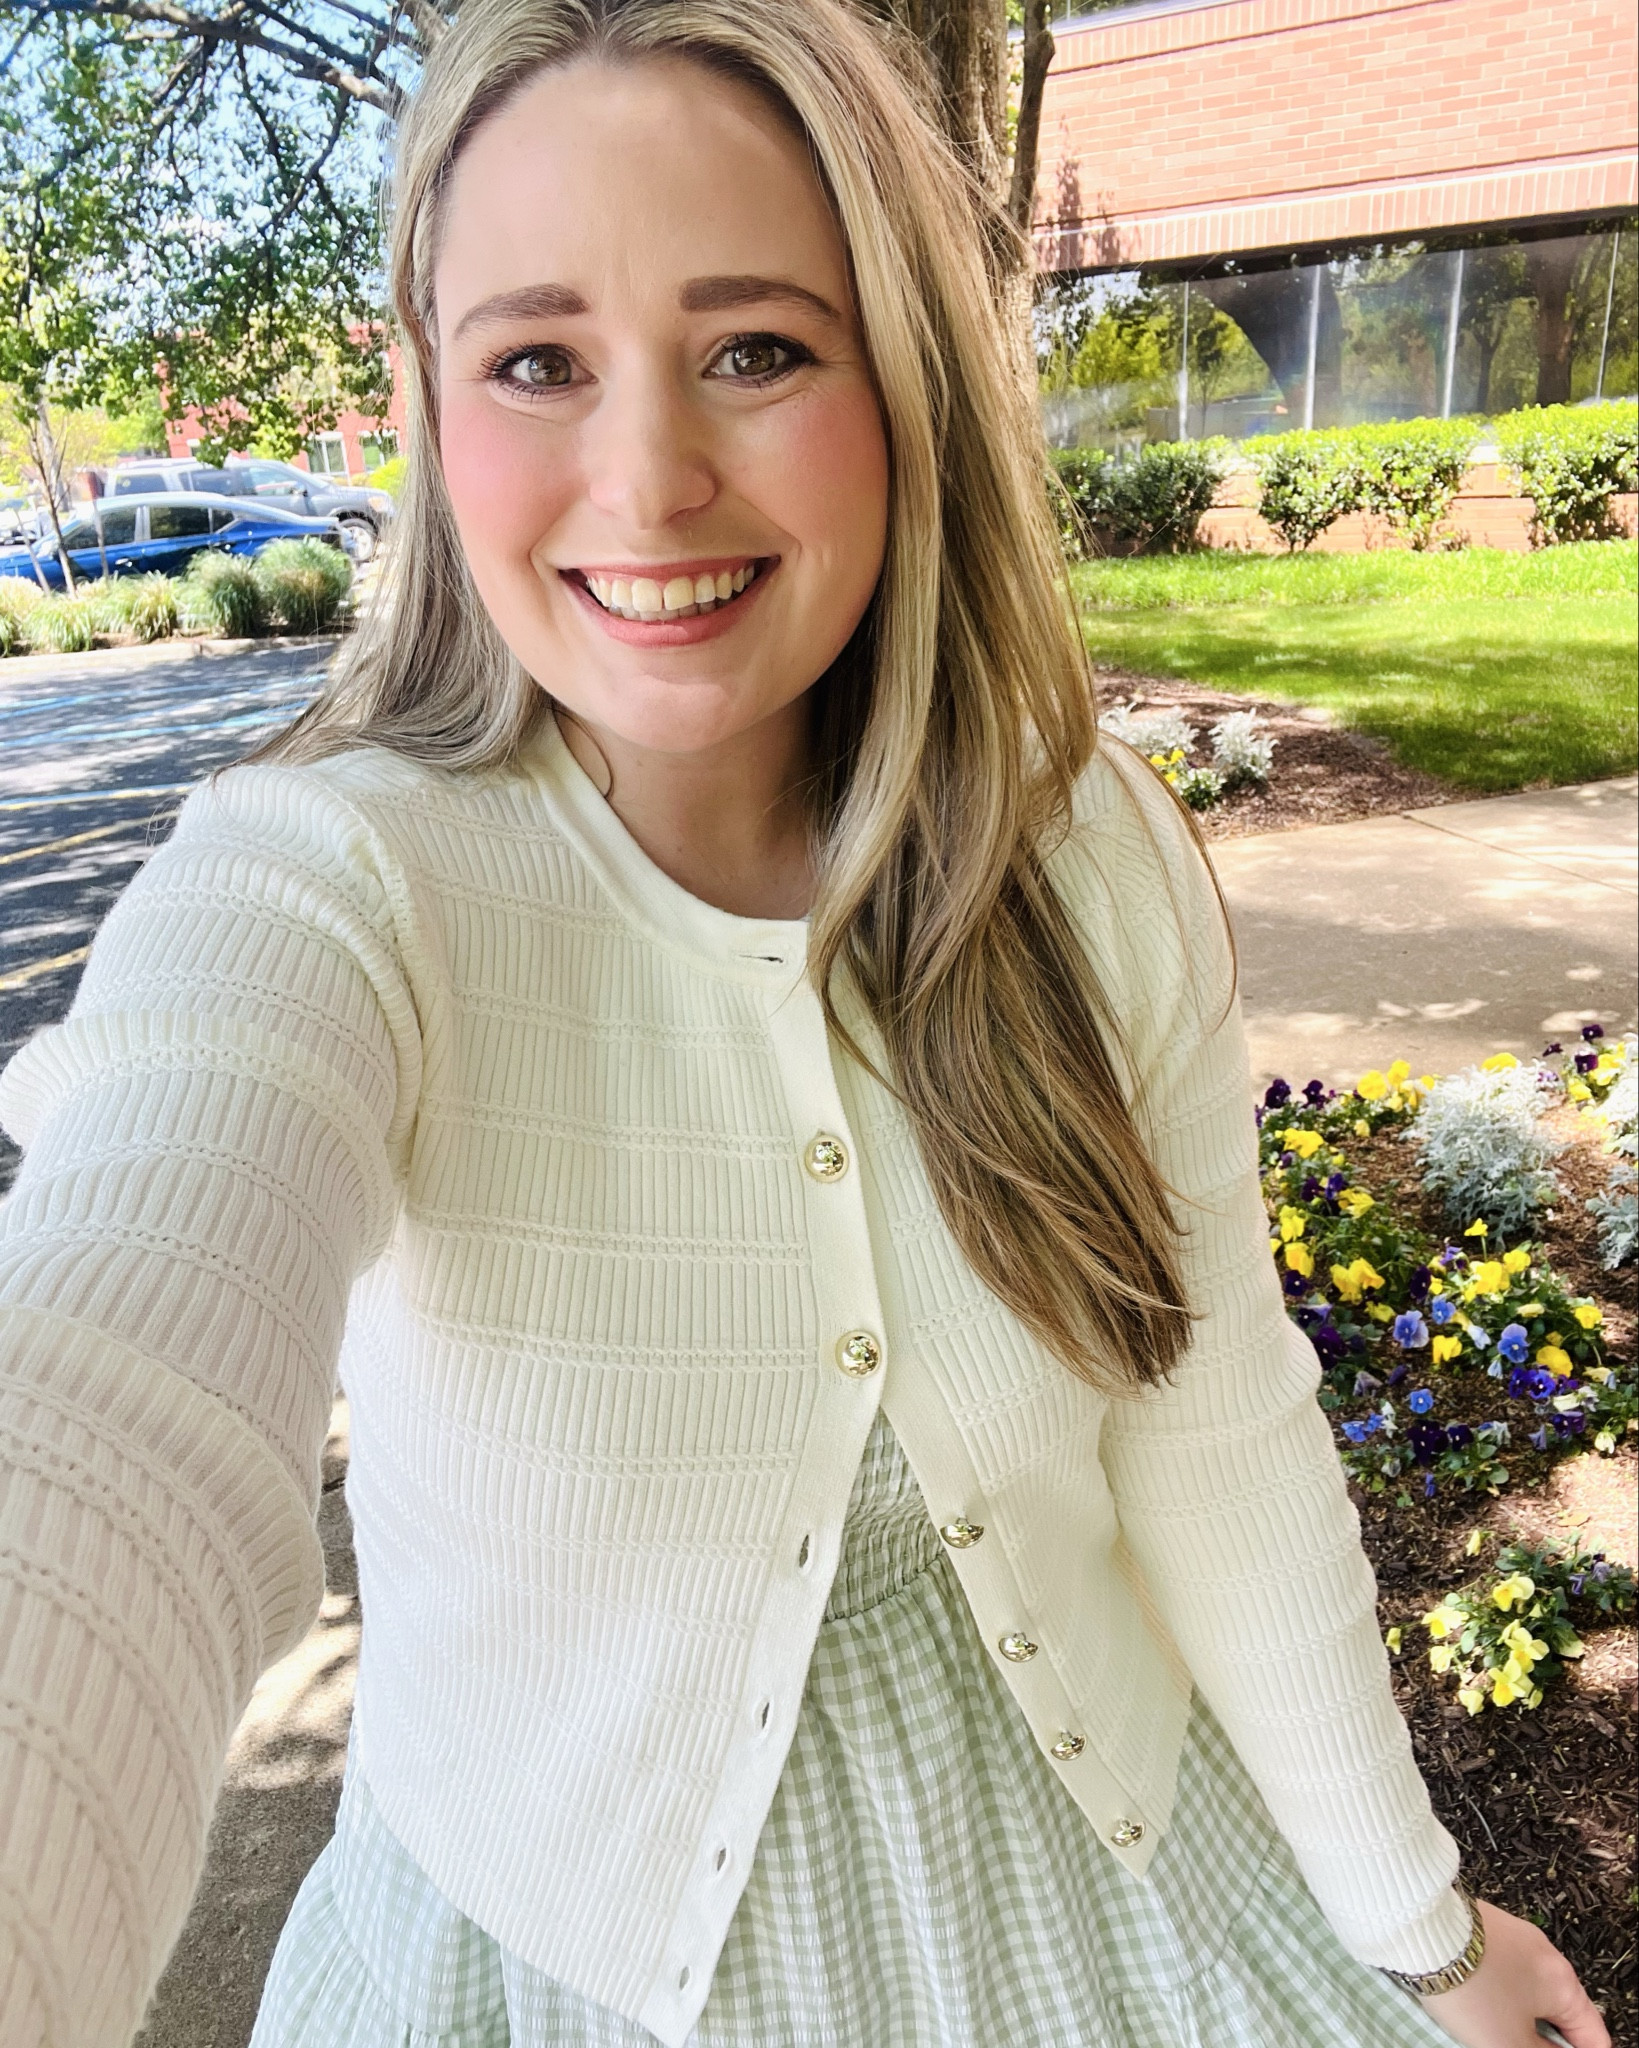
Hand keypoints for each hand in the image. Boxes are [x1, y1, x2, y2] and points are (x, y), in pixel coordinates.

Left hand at [1419, 1899, 1608, 2047]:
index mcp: (1564, 1984)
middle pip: (1560, 2011)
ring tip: (1492, 2032)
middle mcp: (1545, 1954)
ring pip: (1529, 1991)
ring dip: (1519, 2016)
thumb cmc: (1470, 1989)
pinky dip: (1497, 1992)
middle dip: (1545, 2037)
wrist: (1422, 1931)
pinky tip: (1476, 2005)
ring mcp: (1514, 1937)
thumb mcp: (1510, 2043)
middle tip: (1518, 2045)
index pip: (1592, 2034)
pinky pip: (1503, 1971)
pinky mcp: (1485, 1929)